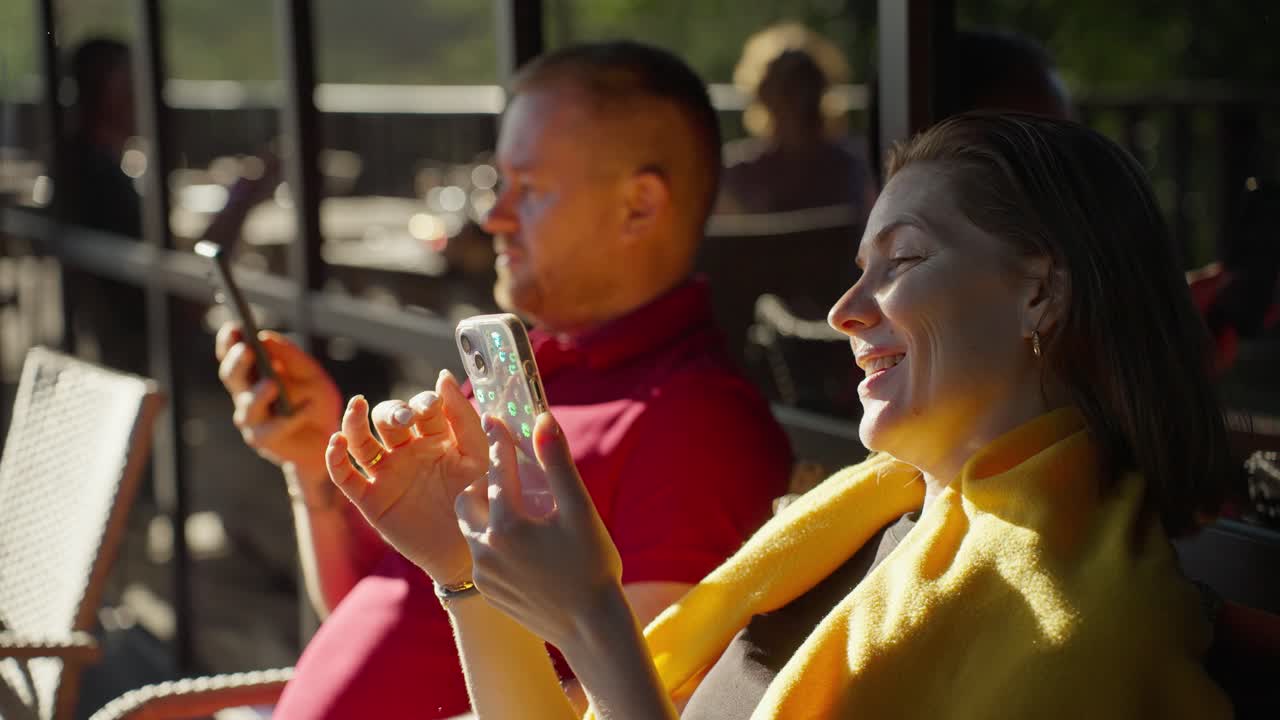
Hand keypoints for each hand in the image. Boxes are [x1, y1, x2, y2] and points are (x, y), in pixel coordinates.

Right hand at [215, 322, 340, 478]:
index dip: (229, 342)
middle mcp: (246, 395)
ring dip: (259, 394)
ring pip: (247, 406)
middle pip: (232, 377)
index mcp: (253, 375)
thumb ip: (291, 357)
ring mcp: (253, 419)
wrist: (330, 440)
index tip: (234, 326)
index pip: (233, 355)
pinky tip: (306, 408)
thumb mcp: (311, 374)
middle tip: (247, 350)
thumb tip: (265, 337)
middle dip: (237, 363)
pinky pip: (274, 428)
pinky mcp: (265, 440)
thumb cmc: (317, 402)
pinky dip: (291, 418)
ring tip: (272, 384)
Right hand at [325, 371, 487, 586]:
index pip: (421, 408)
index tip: (431, 406)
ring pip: (361, 441)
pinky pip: (345, 476)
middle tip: (405, 419)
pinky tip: (337, 443)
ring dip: (356, 422)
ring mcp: (386, 474)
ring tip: (358, 407)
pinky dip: (335, 459)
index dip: (423, 402)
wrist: (467, 551)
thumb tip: (443, 375)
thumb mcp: (478, 456)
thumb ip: (464, 418)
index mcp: (435, 437)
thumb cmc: (478, 501)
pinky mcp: (370, 499)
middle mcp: (407, 451)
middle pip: (388, 419)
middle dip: (393, 412)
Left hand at [456, 413, 622, 649]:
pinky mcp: (489, 592)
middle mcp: (487, 549)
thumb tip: (542, 420)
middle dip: (484, 485)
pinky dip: (493, 542)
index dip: (499, 441)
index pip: (498, 471)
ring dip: (487, 515)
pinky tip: (521, 546)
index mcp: (508, 524)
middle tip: (510, 481)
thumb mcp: (579, 510)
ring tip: (517, 513)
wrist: (590, 628)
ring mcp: (485, 574)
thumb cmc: (591, 565)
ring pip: (471, 529)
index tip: (494, 418)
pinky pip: (481, 556)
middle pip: (468, 500)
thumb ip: (556, 463)